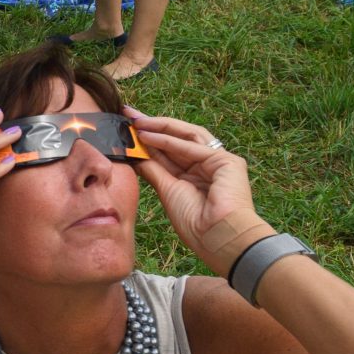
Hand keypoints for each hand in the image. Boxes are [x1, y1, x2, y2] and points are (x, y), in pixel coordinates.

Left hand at [125, 108, 269, 272]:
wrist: (218, 239)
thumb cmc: (195, 224)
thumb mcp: (167, 191)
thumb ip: (153, 170)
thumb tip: (134, 154)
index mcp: (196, 175)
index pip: (169, 150)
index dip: (148, 138)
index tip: (126, 128)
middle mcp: (208, 165)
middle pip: (177, 138)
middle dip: (152, 125)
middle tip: (128, 114)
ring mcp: (220, 162)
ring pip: (186, 137)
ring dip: (160, 127)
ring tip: (135, 121)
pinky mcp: (228, 162)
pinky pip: (193, 147)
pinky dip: (169, 140)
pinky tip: (149, 135)